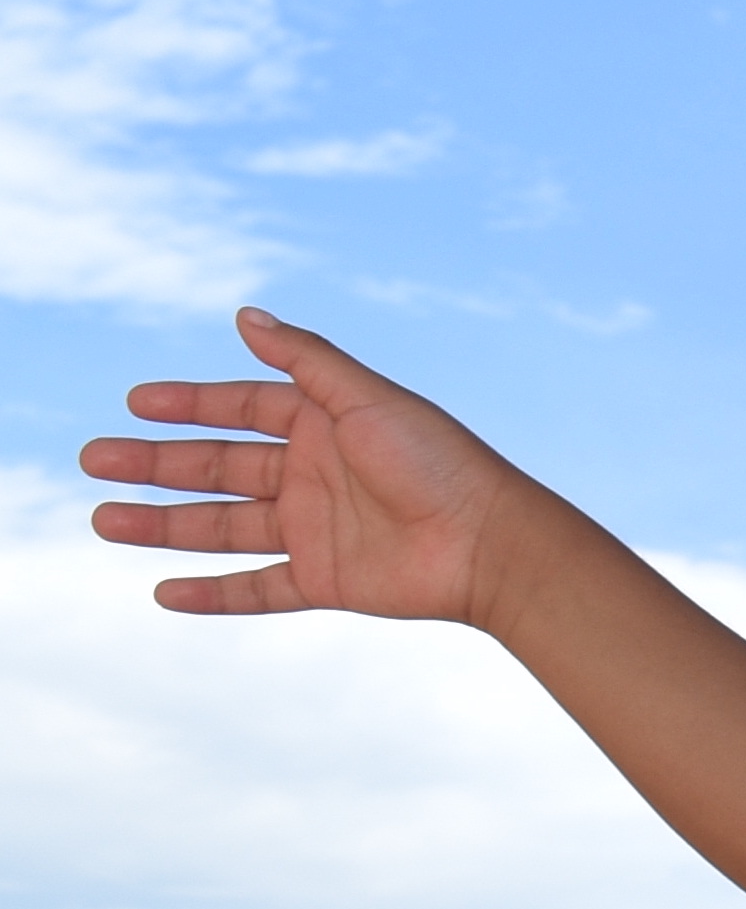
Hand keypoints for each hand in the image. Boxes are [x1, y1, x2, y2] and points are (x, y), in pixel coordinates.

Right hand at [84, 308, 544, 625]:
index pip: (240, 408)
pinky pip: (259, 589)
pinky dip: (215, 594)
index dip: (188, 404)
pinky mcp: (328, 581)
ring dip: (163, 525)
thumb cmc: (439, 462)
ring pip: (223, 528)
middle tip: (92, 459)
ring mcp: (317, 530)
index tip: (134, 404)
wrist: (491, 545)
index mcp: (323, 425)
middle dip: (155, 464)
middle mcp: (313, 475)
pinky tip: (165, 591)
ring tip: (103, 521)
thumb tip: (243, 314)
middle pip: (217, 468)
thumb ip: (305, 359)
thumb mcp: (366, 397)